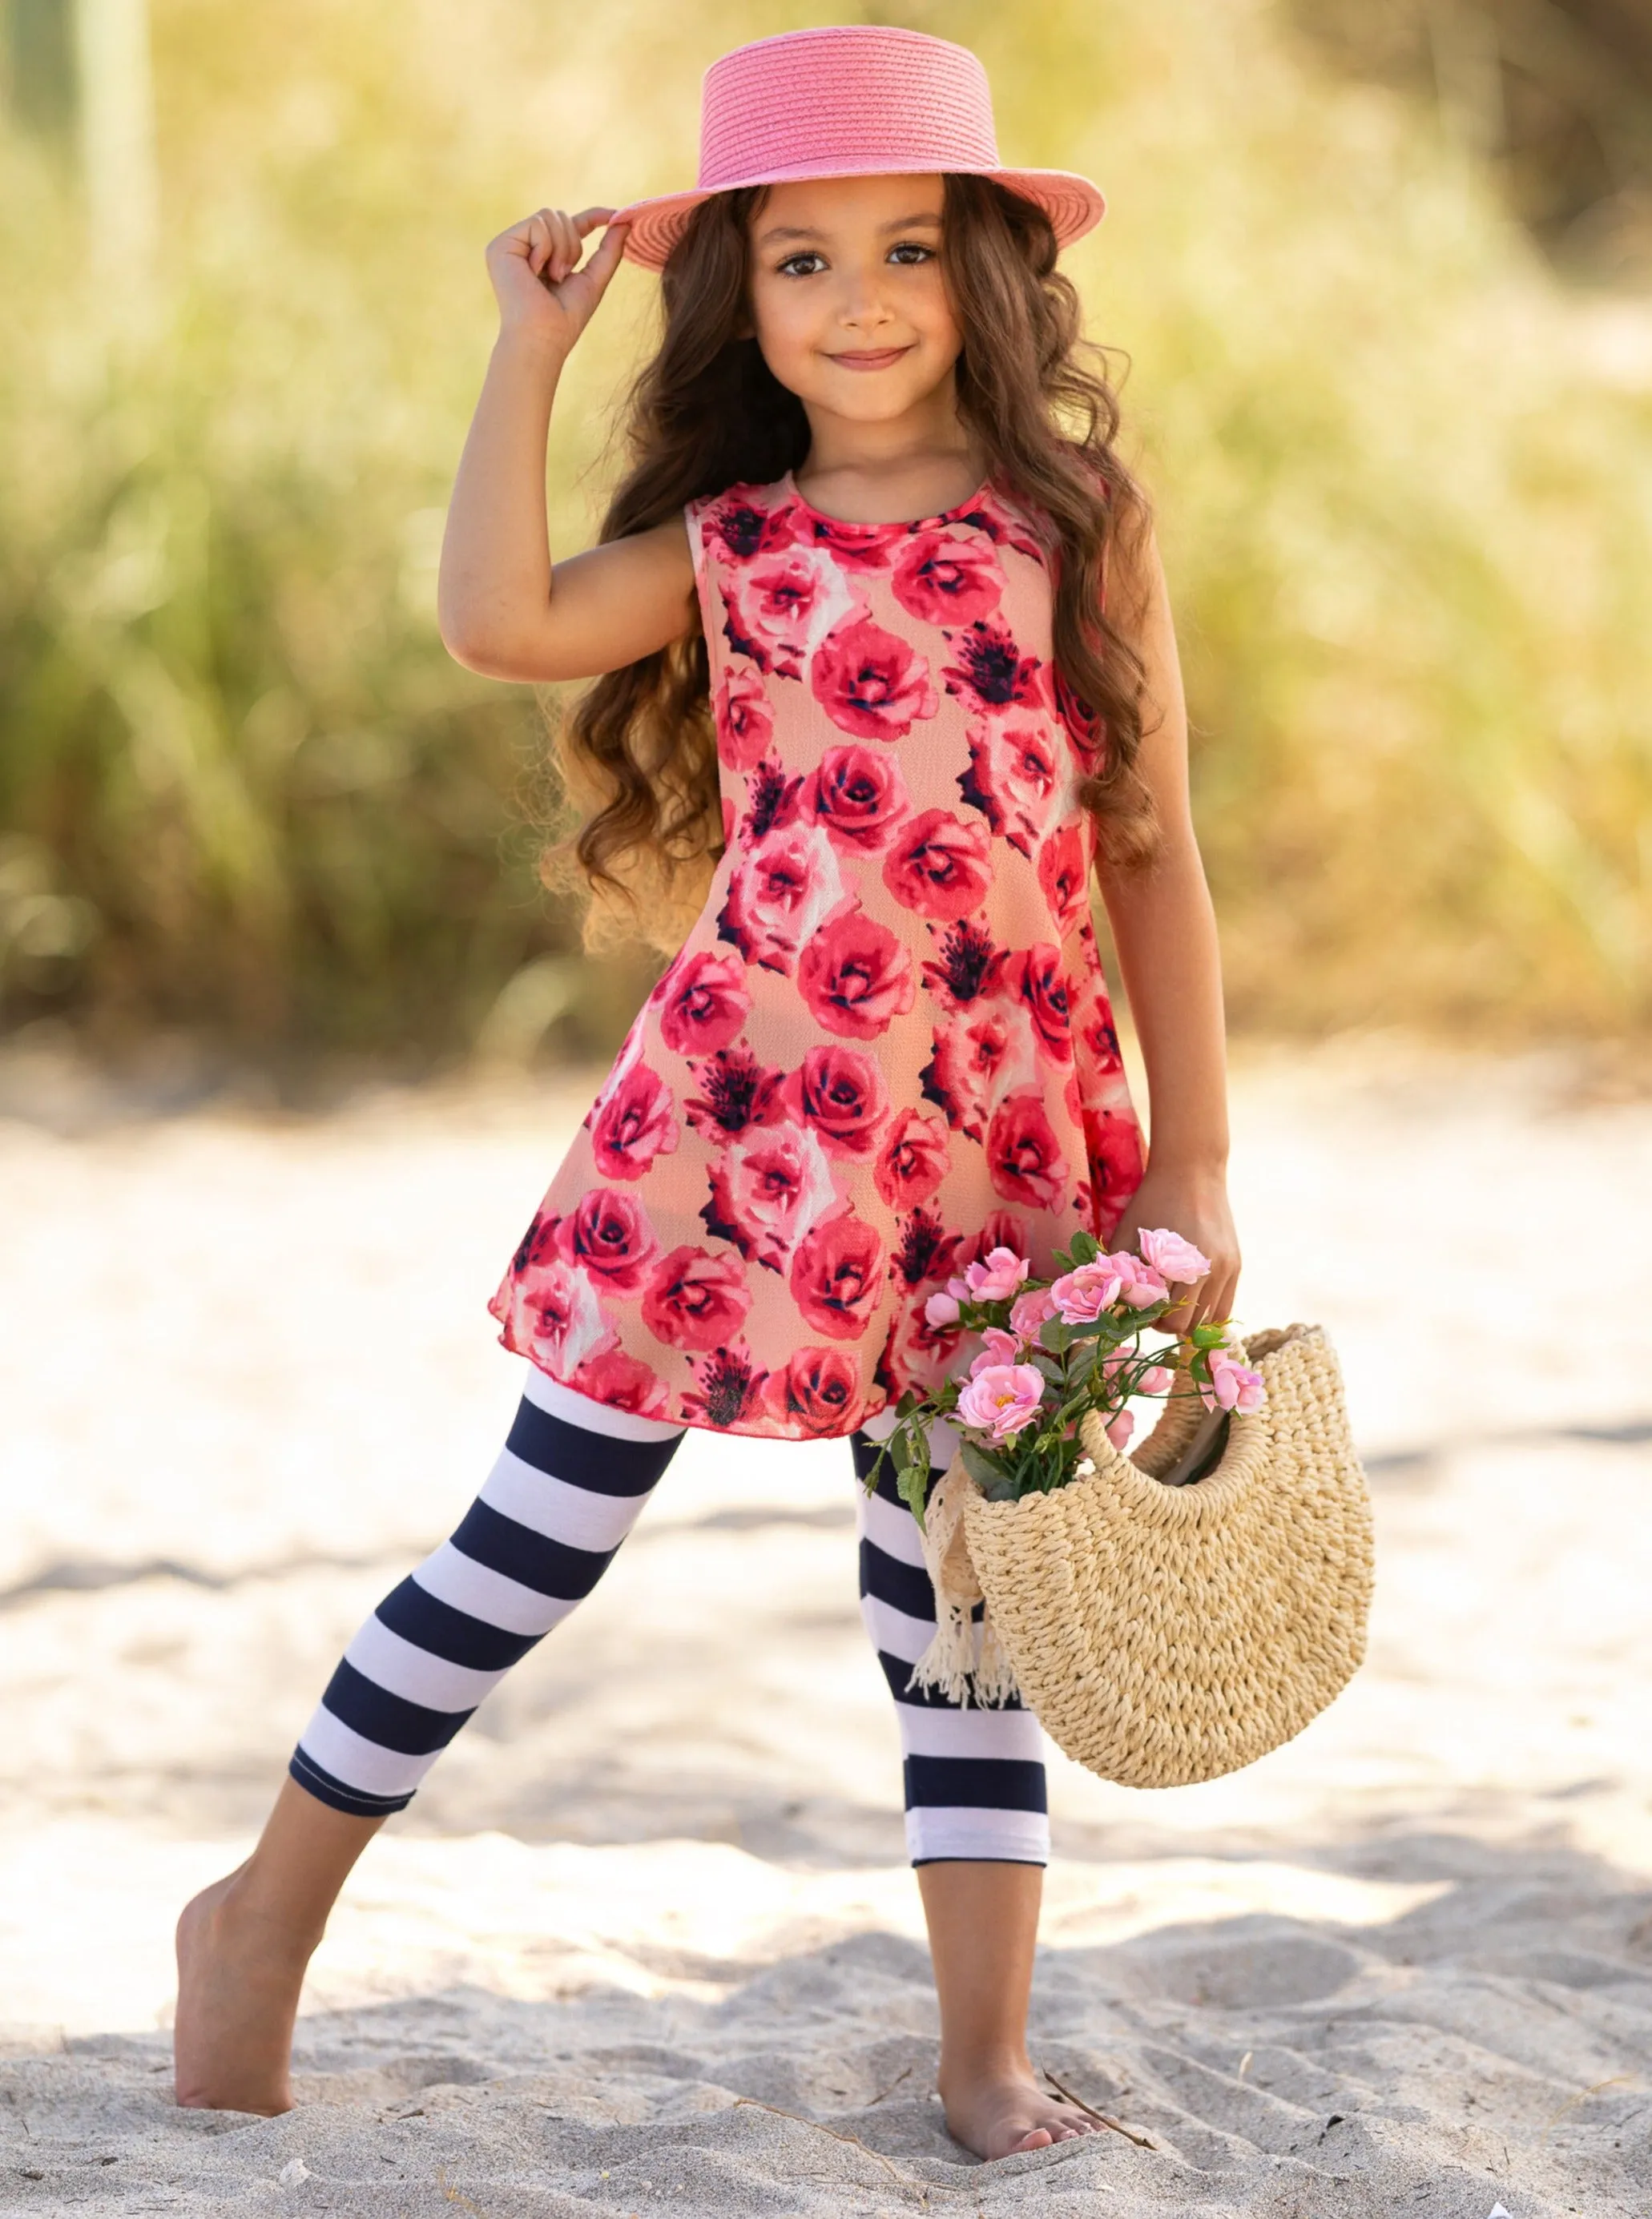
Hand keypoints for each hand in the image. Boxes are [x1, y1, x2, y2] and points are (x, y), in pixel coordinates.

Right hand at [485, 205, 629, 352]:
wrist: (543, 337)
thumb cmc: (566, 318)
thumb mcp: (593, 279)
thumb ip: (609, 251)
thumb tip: (626, 221)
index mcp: (542, 255)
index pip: (568, 226)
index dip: (592, 216)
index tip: (616, 215)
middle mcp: (523, 247)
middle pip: (559, 216)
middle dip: (572, 244)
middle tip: (563, 276)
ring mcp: (509, 245)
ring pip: (549, 215)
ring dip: (561, 249)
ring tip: (552, 276)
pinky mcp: (500, 246)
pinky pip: (537, 224)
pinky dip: (545, 248)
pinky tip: (535, 272)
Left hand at [1109, 1165, 1239, 1338]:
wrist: (1192, 1170)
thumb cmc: (1151, 1201)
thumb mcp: (1128, 1234)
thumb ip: (1119, 1272)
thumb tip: (1113, 1308)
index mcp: (1177, 1263)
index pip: (1165, 1317)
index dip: (1148, 1320)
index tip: (1137, 1308)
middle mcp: (1207, 1269)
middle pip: (1187, 1325)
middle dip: (1166, 1323)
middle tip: (1152, 1309)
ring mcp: (1226, 1269)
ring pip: (1210, 1321)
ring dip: (1189, 1320)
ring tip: (1172, 1303)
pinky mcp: (1236, 1265)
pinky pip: (1225, 1307)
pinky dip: (1207, 1311)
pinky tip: (1190, 1298)